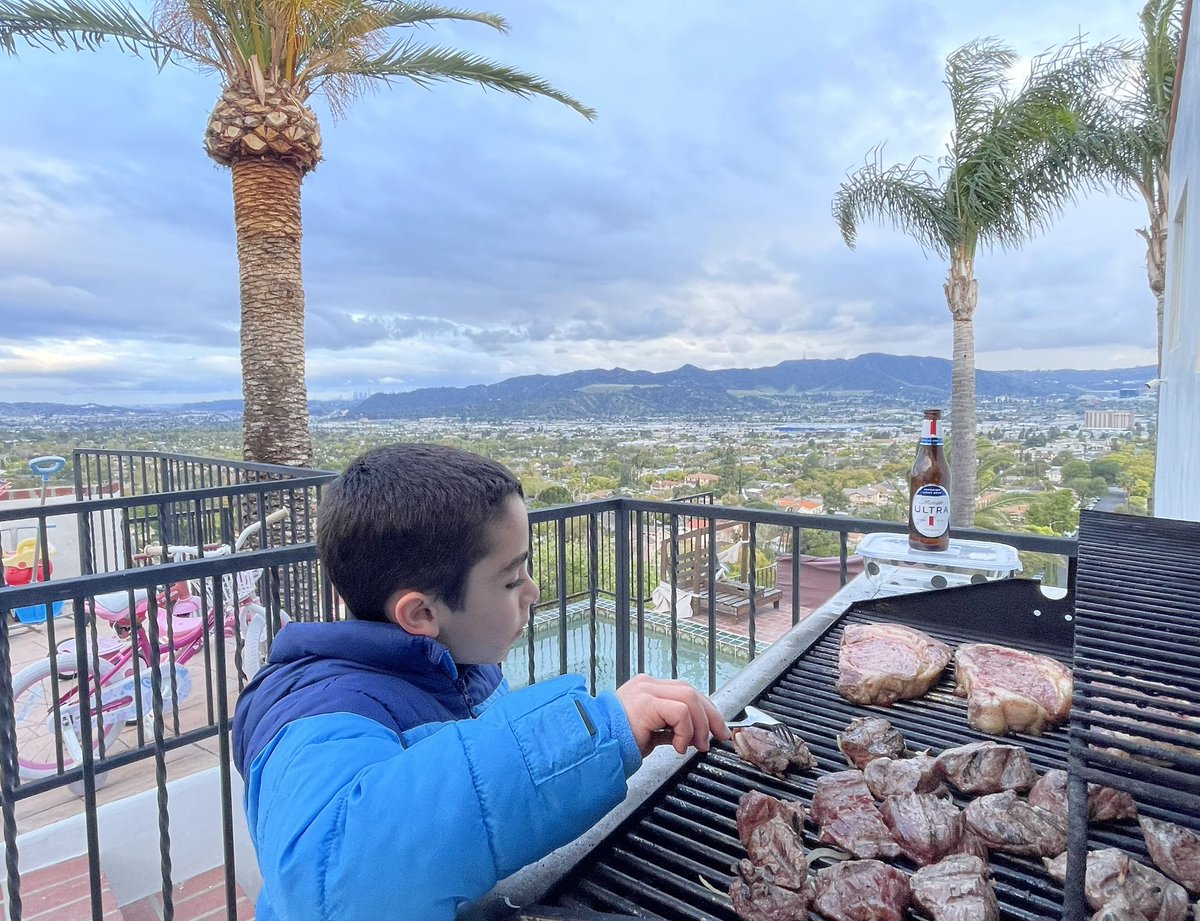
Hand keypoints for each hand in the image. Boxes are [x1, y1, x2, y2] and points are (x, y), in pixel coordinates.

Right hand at [615, 674, 731, 756]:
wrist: (595, 748)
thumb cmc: (616, 743)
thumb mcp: (650, 734)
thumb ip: (669, 728)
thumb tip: (693, 735)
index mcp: (648, 689)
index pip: (686, 692)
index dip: (706, 710)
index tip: (716, 729)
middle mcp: (647, 685)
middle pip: (691, 691)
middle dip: (710, 716)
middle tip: (716, 737)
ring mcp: (646, 690)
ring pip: (690, 698)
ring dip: (699, 725)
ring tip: (696, 745)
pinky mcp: (646, 702)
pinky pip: (680, 712)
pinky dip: (686, 731)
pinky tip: (678, 746)